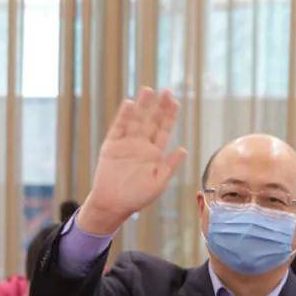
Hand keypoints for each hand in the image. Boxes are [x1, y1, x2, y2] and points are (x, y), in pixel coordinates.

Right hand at [79, 87, 185, 235]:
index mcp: (155, 153)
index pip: (164, 130)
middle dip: (159, 106)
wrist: (114, 204)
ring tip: (148, 91)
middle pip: (151, 121)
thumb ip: (170, 166)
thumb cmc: (138, 196)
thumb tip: (183, 149)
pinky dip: (124, 117)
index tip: (175, 101)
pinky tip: (130, 104)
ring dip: (142, 106)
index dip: (169, 116)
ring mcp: (126, 144)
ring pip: (135, 120)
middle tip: (166, 90)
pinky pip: (119, 128)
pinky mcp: (112, 145)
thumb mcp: (159, 182)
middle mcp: (141, 145)